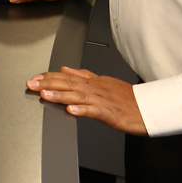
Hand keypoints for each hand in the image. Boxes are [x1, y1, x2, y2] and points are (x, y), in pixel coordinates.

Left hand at [27, 67, 146, 134]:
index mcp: (94, 82)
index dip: (50, 76)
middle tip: (31, 84)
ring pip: (79, 96)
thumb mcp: (104, 81)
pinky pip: (95, 111)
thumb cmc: (128, 98)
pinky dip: (82, 110)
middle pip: (69, 84)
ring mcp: (103, 100)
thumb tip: (65, 69)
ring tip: (45, 95)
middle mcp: (96, 88)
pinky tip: (71, 111)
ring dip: (60, 95)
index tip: (35, 77)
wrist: (150, 107)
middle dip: (48, 83)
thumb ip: (84, 75)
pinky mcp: (111, 113)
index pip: (67, 77)